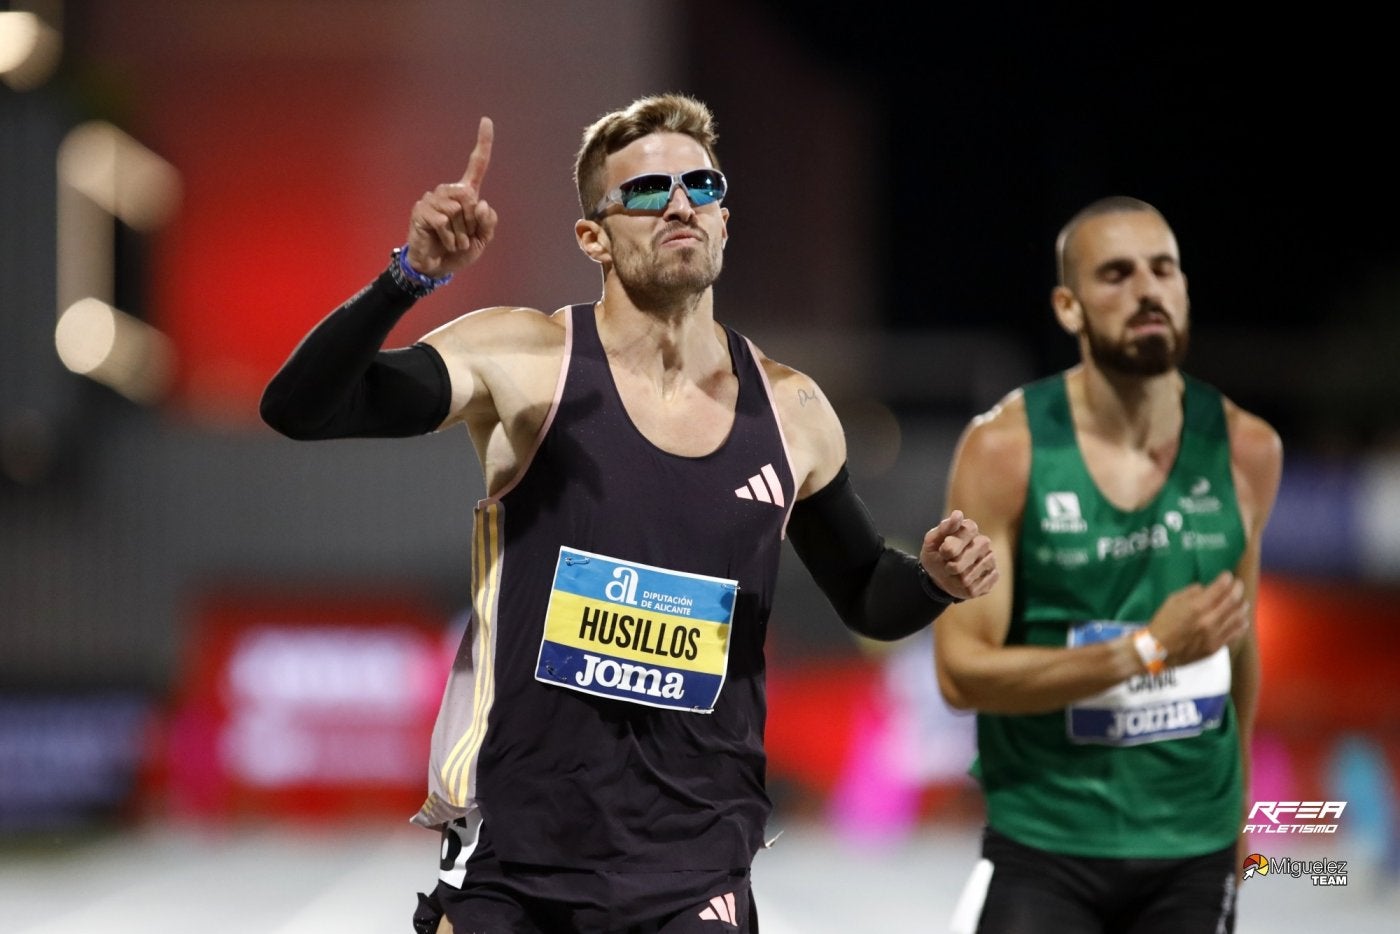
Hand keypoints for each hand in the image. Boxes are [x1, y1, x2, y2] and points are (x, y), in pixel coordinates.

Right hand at [404, 116, 497, 277]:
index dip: (483, 144)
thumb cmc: (458, 251)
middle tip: (462, 238)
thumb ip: (488, 222)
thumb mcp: (482, 239)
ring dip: (460, 234)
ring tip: (452, 241)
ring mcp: (433, 200)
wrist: (436, 268)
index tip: (486, 120)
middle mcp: (449, 192)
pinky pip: (443, 221)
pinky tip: (443, 242)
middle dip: (472, 225)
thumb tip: (479, 202)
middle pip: (470, 199)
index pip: (476, 166)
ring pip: (457, 211)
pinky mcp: (421, 210)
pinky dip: (449, 237)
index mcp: (466, 195)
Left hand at [920, 510, 997, 600]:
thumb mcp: (932, 541)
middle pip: (973, 553)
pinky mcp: (993, 576)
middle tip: (947, 566)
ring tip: (954, 574)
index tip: (943, 551)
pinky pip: (978, 586)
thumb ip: (944, 528)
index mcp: (969, 529)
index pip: (969, 530)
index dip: (953, 544)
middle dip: (954, 564)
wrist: (938, 577)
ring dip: (957, 578)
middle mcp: (983, 542)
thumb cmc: (936, 555)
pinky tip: (962, 584)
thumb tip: (958, 514)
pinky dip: (965, 588)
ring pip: (973, 573)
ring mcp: (990, 559)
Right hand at [1147, 571, 1248, 664]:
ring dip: (1242, 606)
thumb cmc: (1162, 624)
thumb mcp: (1172, 600)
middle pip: (1233, 601)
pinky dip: (1241, 624)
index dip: (1226, 579)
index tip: (1227, 575)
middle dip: (1237, 589)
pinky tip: (1241, 619)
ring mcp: (1214, 635)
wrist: (1157, 651)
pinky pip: (1236, 634)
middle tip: (1238, 584)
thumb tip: (1207, 589)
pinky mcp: (1216, 647)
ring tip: (1241, 601)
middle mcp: (1208, 620)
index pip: (1219, 588)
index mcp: (1196, 607)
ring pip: (1238, 617)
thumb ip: (1192, 592)